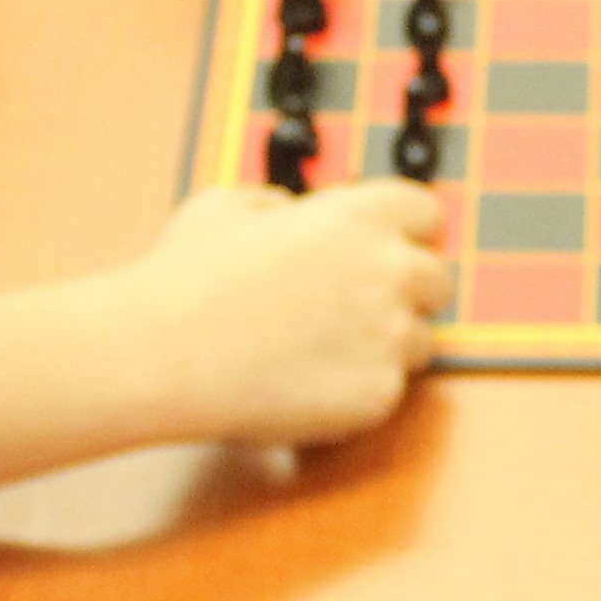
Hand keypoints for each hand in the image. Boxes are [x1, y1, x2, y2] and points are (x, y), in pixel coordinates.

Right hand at [125, 180, 450, 442]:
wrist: (164, 355)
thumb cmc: (184, 280)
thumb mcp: (225, 205)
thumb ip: (276, 204)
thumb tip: (289, 215)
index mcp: (358, 217)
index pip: (425, 212)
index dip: (404, 232)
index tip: (389, 248)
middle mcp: (388, 271)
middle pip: (437, 281)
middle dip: (405, 294)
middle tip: (357, 311)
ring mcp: (389, 337)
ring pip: (418, 342)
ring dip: (385, 347)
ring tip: (322, 354)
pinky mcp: (379, 396)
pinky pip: (388, 392)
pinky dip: (357, 393)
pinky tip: (308, 385)